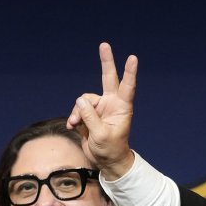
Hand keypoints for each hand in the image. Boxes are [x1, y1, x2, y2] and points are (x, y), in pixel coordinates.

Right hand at [68, 42, 137, 178]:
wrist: (106, 161)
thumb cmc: (110, 150)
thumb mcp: (101, 135)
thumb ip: (90, 117)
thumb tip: (80, 100)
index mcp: (121, 108)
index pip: (126, 87)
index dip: (129, 73)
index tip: (133, 58)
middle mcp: (111, 104)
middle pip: (108, 78)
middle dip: (106, 62)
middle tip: (104, 44)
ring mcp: (99, 108)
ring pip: (84, 100)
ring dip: (78, 111)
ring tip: (76, 124)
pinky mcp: (89, 114)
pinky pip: (78, 109)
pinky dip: (74, 117)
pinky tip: (73, 126)